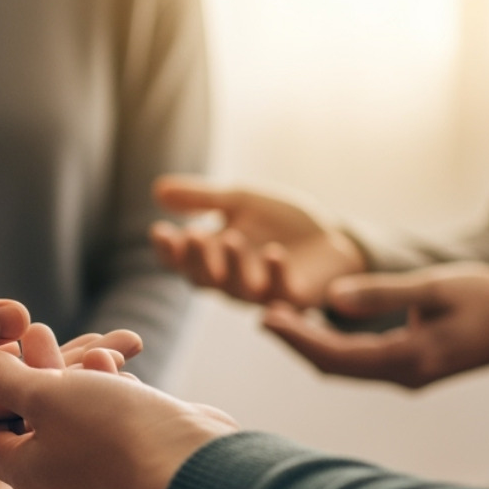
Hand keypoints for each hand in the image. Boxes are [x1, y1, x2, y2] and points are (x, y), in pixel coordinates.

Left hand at [0, 324, 239, 488]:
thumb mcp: (42, 392)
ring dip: (83, 376)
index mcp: (24, 471)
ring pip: (76, 412)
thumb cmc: (109, 430)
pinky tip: (122, 372)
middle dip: (40, 370)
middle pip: (33, 416)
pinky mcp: (132, 458)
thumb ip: (1, 376)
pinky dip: (112, 391)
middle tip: (40, 332)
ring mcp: (96, 470)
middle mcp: (56, 478)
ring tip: (98, 353)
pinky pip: (110, 418)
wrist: (188, 462)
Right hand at [150, 175, 365, 307]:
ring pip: (237, 288)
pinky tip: (274, 253)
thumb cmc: (280, 222)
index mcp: (214, 259)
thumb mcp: (239, 201)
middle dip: (196, 258)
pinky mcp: (294, 298)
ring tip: (230, 238)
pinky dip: (276, 273)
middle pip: (203, 278)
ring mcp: (262, 293)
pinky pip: (281, 292)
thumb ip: (202, 199)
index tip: (160, 229)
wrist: (332, 236)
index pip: (181, 261)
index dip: (168, 250)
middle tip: (192, 235)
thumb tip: (157, 190)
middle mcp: (231, 281)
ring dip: (232, 265)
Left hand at [262, 262, 488, 387]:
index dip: (297, 339)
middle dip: (296, 344)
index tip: (266, 317)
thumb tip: (329, 299)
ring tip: (278, 319)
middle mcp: (404, 377)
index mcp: (409, 360)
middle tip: (262, 317)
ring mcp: (408, 377)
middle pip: (333, 369)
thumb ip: (382, 293)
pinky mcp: (412, 369)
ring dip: (311, 347)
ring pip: (345, 369)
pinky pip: (361, 364)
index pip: (336, 356)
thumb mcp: (436, 287)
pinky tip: (315, 327)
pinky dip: (333, 348)